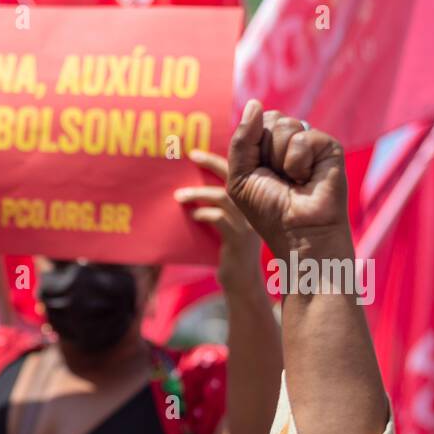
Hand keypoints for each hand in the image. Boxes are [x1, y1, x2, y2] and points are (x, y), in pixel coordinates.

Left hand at [176, 149, 261, 296]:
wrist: (241, 282)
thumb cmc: (229, 251)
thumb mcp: (226, 223)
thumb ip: (217, 205)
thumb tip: (189, 187)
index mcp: (254, 200)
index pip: (241, 169)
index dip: (223, 157)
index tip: (199, 151)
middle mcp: (255, 207)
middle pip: (234, 175)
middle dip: (212, 162)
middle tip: (192, 154)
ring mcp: (248, 222)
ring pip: (223, 197)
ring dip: (198, 193)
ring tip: (178, 196)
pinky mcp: (238, 239)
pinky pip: (219, 219)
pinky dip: (203, 214)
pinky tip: (193, 216)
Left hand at [226, 100, 350, 262]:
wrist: (297, 230)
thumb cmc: (268, 209)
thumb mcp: (240, 176)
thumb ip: (241, 140)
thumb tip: (254, 103)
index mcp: (268, 145)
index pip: (255, 121)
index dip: (250, 146)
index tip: (257, 172)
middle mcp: (290, 140)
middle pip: (269, 119)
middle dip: (264, 152)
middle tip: (277, 177)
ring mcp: (310, 142)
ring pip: (283, 126)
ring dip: (280, 159)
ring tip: (293, 179)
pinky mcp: (328, 145)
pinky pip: (302, 138)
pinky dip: (297, 162)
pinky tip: (307, 177)